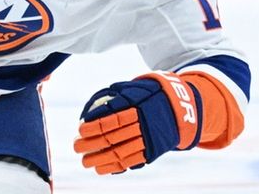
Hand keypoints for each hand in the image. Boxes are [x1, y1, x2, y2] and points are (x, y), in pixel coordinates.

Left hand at [74, 71, 200, 174]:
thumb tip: (91, 107)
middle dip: (93, 143)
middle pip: (115, 136)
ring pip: (121, 151)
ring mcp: (149, 138)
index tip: (80, 129)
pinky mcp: (153, 150)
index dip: (96, 125)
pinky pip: (132, 161)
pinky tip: (100, 168)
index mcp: (138, 105)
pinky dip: (114, 166)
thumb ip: (116, 95)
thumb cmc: (149, 95)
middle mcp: (144, 123)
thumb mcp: (136, 89)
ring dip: (101, 158)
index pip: (114, 118)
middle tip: (76, 147)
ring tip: (85, 161)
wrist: (181, 107)